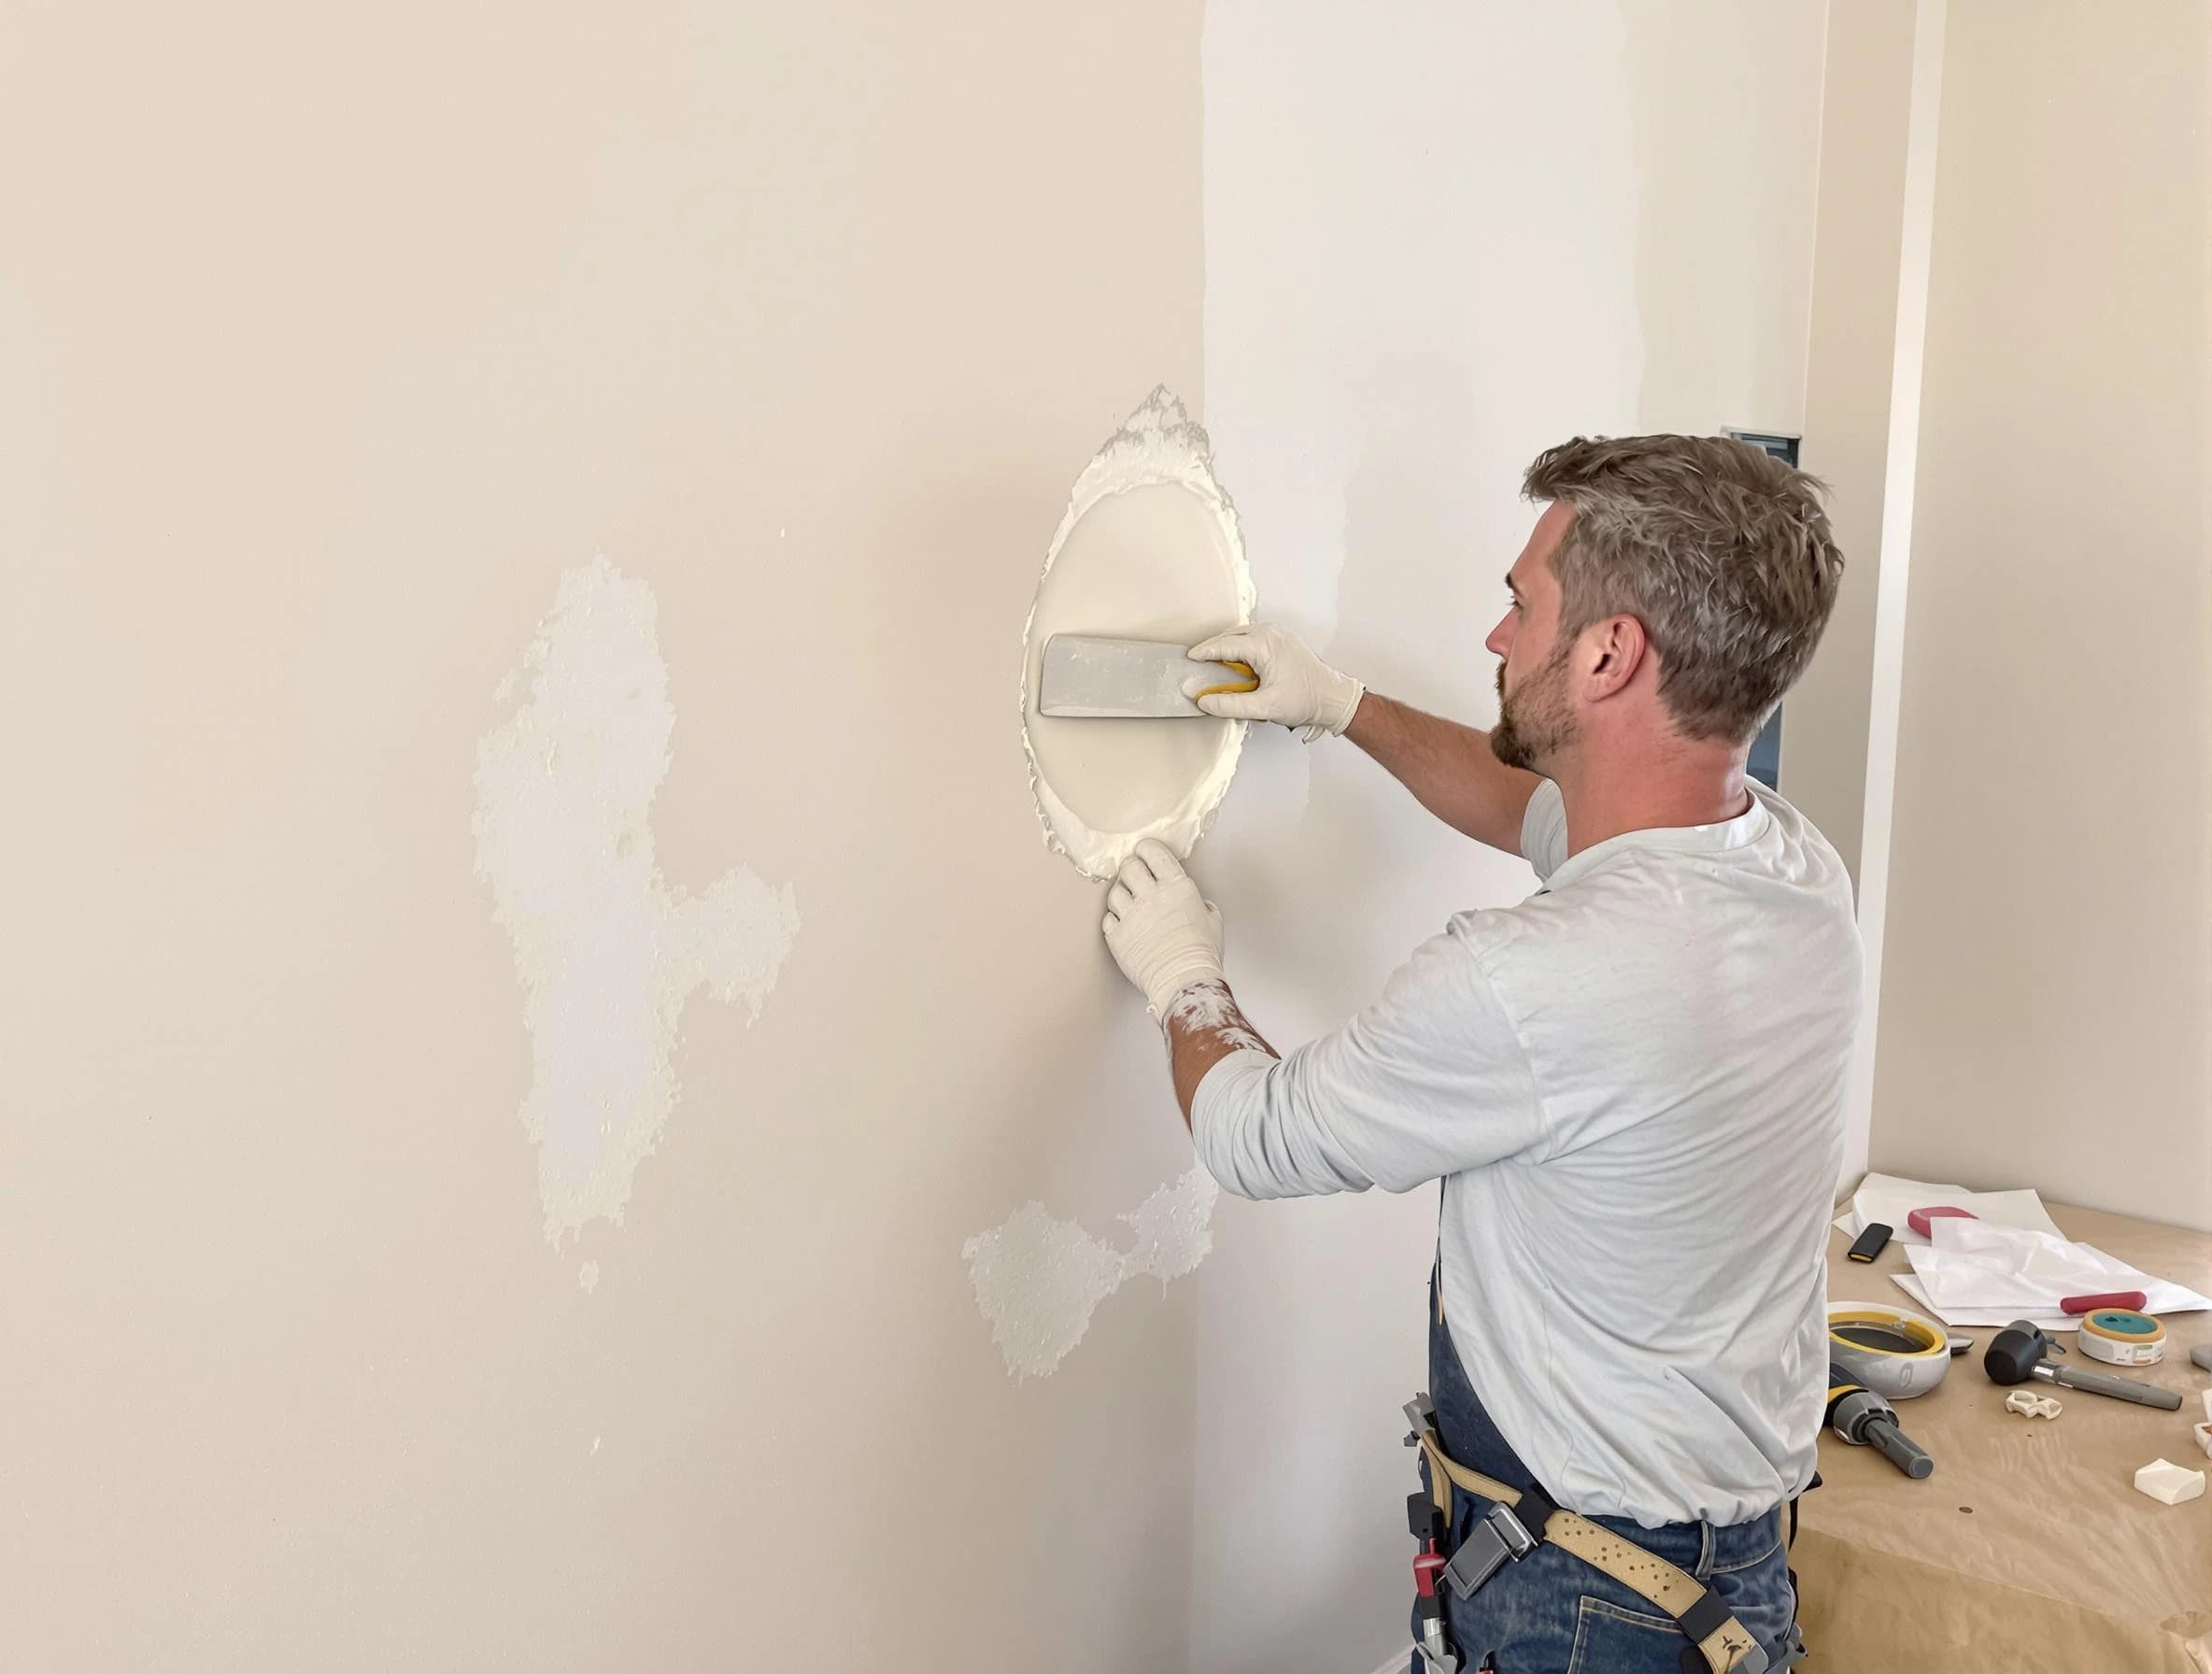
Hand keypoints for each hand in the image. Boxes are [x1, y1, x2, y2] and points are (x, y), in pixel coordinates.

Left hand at [1101, 840, 1224, 1017]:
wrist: (1184, 981)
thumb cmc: (1202, 954)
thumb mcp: (1213, 921)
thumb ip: (1202, 905)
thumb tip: (1197, 904)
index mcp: (1177, 887)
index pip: (1153, 852)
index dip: (1146, 849)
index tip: (1144, 852)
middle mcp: (1151, 896)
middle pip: (1129, 867)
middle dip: (1131, 869)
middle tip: (1135, 877)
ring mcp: (1131, 916)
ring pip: (1114, 892)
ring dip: (1122, 894)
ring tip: (1130, 904)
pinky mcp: (1117, 936)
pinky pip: (1107, 918)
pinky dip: (1114, 920)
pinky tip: (1125, 925)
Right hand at [1187, 622, 1363, 741]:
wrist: (1332, 697)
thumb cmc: (1305, 700)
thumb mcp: (1264, 707)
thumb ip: (1230, 705)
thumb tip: (1204, 701)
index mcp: (1264, 644)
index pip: (1224, 645)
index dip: (1203, 652)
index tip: (1188, 658)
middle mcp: (1270, 633)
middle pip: (1230, 636)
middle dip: (1212, 648)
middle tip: (1197, 662)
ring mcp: (1278, 634)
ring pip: (1241, 636)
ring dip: (1226, 647)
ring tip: (1213, 664)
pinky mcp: (1282, 640)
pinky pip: (1253, 639)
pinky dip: (1240, 648)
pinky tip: (1236, 663)